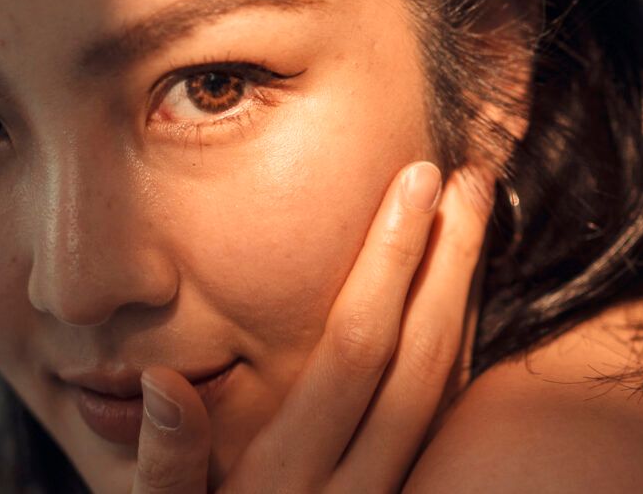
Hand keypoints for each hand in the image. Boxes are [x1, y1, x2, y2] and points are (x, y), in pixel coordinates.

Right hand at [131, 161, 492, 492]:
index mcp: (288, 478)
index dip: (389, 261)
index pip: (356, 350)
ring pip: (447, 386)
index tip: (415, 183)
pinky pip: (445, 417)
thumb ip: (164, 471)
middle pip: (420, 358)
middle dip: (449, 260)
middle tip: (471, 178)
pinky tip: (463, 299)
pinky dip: (461, 349)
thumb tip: (168, 383)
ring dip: (466, 295)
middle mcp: (356, 486)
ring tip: (478, 220)